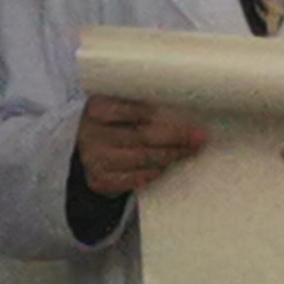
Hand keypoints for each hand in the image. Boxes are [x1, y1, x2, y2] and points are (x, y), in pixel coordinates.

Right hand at [77, 94, 206, 197]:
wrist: (85, 148)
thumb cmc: (110, 123)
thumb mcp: (116, 105)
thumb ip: (138, 103)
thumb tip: (182, 105)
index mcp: (96, 107)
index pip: (135, 110)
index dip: (162, 114)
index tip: (189, 118)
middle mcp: (91, 133)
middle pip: (142, 135)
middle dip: (175, 137)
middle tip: (198, 137)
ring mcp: (94, 158)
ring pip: (141, 158)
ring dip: (169, 156)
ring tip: (187, 151)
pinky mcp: (98, 180)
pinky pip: (132, 179)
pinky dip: (152, 173)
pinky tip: (164, 167)